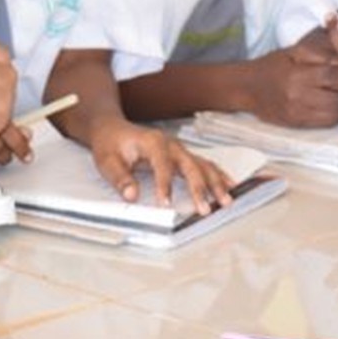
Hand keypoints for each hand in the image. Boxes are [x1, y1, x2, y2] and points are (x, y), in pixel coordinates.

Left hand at [87, 116, 233, 213]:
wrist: (112, 129)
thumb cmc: (110, 144)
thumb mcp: (107, 161)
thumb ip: (120, 178)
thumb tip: (131, 195)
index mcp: (153, 142)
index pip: (162, 165)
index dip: (164, 185)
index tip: (165, 203)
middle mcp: (171, 145)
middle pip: (190, 166)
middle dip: (199, 188)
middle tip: (205, 209)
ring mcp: (180, 150)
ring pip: (203, 165)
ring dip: (216, 183)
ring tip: (226, 201)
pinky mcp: (183, 156)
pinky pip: (205, 165)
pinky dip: (218, 176)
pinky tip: (230, 186)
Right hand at [248, 43, 337, 127]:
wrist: (247, 87)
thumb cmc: (274, 65)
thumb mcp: (294, 52)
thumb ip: (320, 52)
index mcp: (297, 74)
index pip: (332, 75)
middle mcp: (297, 95)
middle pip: (337, 97)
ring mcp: (297, 112)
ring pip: (335, 113)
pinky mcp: (296, 123)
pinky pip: (326, 122)